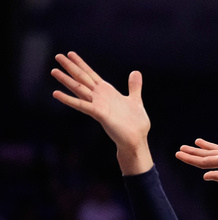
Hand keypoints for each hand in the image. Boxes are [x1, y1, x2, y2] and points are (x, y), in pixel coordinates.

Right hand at [51, 51, 152, 174]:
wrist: (137, 140)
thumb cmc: (135, 123)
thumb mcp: (135, 100)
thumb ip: (133, 86)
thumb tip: (136, 72)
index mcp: (107, 92)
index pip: (91, 75)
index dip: (81, 64)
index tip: (70, 53)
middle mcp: (100, 97)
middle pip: (82, 79)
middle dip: (71, 67)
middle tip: (57, 56)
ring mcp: (98, 105)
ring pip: (79, 89)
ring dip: (66, 80)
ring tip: (53, 71)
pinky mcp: (99, 114)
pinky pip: (81, 105)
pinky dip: (68, 99)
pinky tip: (56, 93)